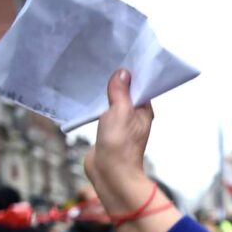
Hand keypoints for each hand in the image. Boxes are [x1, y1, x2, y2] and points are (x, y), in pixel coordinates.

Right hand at [84, 70, 154, 214]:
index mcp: (144, 111)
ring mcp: (120, 124)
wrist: (110, 175)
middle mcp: (134, 116)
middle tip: (102, 61)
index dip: (131, 72)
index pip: (140, 86)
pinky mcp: (107, 130)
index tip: (119, 56)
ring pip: (112, 102)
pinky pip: (102, 112)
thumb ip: (121, 93)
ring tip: (93, 73)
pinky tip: (87, 95)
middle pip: (125, 92)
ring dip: (104, 92)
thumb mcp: (120, 113)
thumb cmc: (120, 146)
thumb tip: (123, 73)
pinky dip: (96, 104)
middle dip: (116, 80)